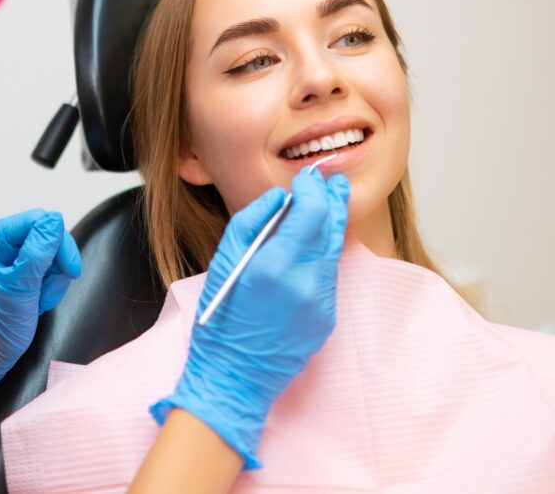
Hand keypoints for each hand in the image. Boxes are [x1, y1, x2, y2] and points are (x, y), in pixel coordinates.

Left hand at [0, 209, 81, 427]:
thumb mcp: (21, 288)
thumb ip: (39, 251)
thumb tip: (54, 219)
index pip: (36, 220)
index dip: (58, 243)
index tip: (69, 271)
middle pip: (44, 233)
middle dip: (55, 263)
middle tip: (48, 291)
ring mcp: (1, 254)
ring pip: (49, 249)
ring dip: (52, 277)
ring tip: (39, 300)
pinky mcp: (12, 267)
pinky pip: (44, 263)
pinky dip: (48, 282)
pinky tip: (37, 299)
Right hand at [151, 166, 350, 468]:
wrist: (234, 377)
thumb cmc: (220, 321)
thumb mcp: (223, 262)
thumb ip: (252, 221)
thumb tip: (279, 197)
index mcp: (276, 265)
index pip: (311, 211)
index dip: (313, 189)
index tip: (308, 177)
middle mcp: (305, 281)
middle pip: (332, 227)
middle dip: (332, 200)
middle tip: (333, 181)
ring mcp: (321, 302)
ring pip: (334, 251)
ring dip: (331, 226)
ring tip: (330, 204)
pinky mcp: (327, 318)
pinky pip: (328, 276)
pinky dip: (323, 256)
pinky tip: (314, 247)